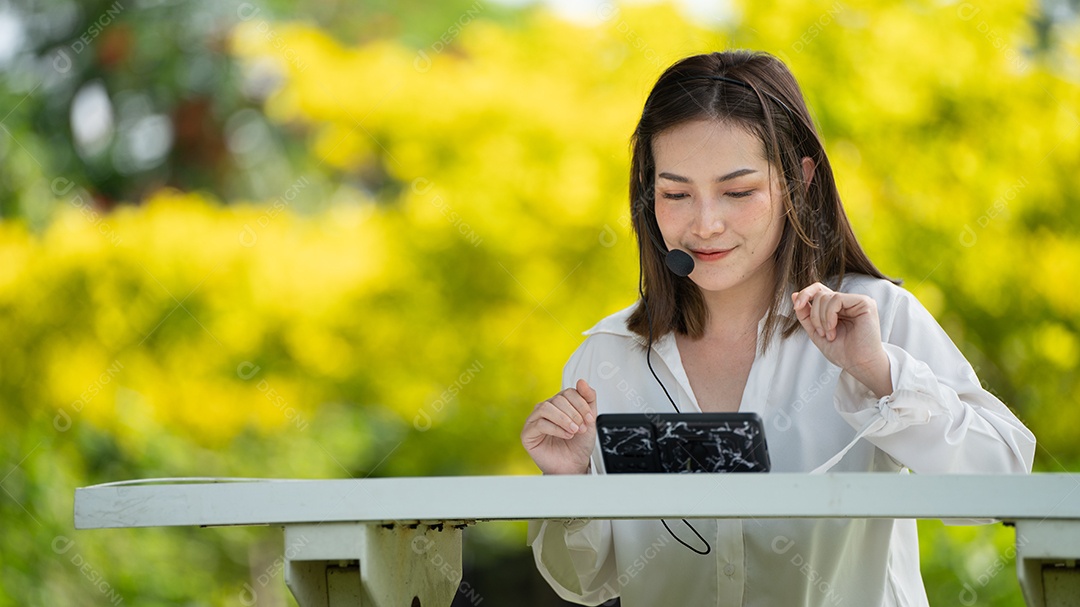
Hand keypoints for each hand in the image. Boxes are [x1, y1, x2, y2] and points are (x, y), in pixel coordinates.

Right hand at [521, 379, 597, 474]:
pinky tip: (565, 435)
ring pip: (546, 408)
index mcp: (559, 404)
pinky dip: (556, 428)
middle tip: (582, 428)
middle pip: (558, 399)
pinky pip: (539, 424)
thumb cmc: (579, 444)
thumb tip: (581, 381)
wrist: (574, 465)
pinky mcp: (528, 433)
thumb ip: (588, 399)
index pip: (568, 392)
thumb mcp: (589, 419)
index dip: (581, 404)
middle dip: (574, 414)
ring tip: (574, 431)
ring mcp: (535, 420)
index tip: (590, 418)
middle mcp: (546, 409)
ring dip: (564, 419)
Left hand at [792, 282, 891, 397]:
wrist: (859, 364)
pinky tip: (833, 329)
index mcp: (837, 308)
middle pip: (819, 293)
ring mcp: (856, 301)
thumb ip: (805, 314)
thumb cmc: (842, 352)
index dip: (804, 294)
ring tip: (830, 335)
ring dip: (821, 319)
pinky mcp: (865, 303)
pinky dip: (829, 315)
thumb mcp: (816, 332)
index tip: (796, 307)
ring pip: (825, 297)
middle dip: (813, 314)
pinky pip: (836, 299)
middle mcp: (847, 302)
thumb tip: (794, 295)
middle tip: (820, 333)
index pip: (818, 290)